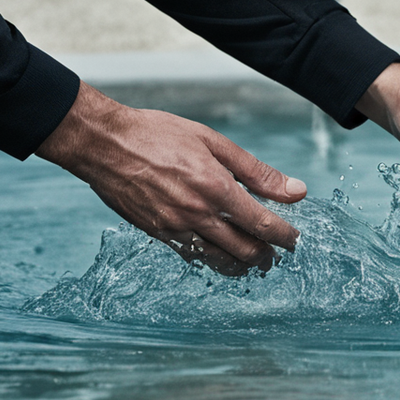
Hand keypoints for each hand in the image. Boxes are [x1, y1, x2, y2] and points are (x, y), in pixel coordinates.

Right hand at [37, 82, 307, 275]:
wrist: (102, 143)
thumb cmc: (157, 135)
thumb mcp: (214, 142)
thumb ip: (257, 171)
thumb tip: (296, 191)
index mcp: (216, 188)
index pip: (263, 224)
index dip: (285, 236)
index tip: (296, 240)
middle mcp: (197, 213)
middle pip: (245, 250)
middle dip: (267, 256)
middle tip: (278, 254)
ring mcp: (175, 227)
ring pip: (219, 260)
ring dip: (242, 264)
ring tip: (255, 261)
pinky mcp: (157, 233)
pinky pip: (193, 256)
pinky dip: (212, 259)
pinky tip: (221, 254)